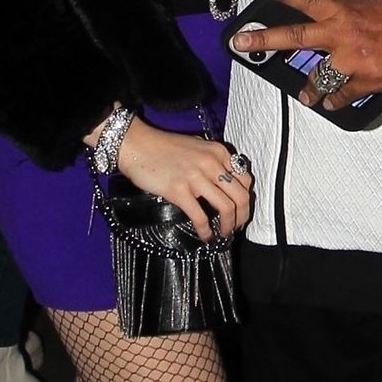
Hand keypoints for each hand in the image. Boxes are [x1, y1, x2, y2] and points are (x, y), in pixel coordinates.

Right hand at [116, 118, 253, 238]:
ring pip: (226, 208)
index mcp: (219, 152)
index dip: (246, 200)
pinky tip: (205, 236)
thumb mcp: (196, 147)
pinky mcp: (179, 190)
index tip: (241, 211)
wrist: (136, 144)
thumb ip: (212, 161)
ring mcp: (196, 177)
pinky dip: (206, 230)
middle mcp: (212, 163)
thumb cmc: (162, 146)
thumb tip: (223, 183)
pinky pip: (200, 216)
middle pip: (240, 196)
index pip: (245, 180)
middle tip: (236, 227)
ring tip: (223, 233)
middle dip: (242, 216)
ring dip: (228, 226)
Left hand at [231, 0, 381, 112]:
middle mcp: (345, 32)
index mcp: (347, 10)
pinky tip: (332, 103)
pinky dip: (335, 101)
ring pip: (317, 76)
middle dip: (264, 40)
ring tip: (305, 94)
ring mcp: (354, 58)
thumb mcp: (374, 9)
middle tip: (242, 42)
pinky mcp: (367, 79)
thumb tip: (330, 30)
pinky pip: (341, 95)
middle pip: (295, 36)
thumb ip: (348, 19)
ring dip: (310, 88)